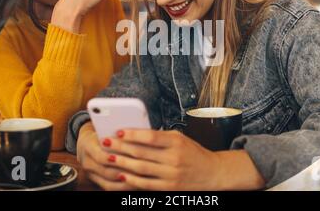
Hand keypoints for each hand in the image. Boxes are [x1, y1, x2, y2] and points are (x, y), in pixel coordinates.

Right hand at [76, 123, 134, 190]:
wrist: (85, 143)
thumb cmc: (101, 133)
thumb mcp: (105, 129)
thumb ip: (118, 134)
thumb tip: (138, 133)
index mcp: (88, 146)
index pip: (100, 155)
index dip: (115, 158)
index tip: (131, 157)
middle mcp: (87, 162)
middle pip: (106, 171)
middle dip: (124, 171)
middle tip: (141, 169)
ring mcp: (90, 173)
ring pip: (108, 182)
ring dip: (125, 180)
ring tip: (140, 177)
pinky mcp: (95, 181)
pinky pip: (109, 187)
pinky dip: (122, 187)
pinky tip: (134, 183)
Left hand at [100, 129, 224, 189]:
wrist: (212, 173)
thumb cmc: (194, 153)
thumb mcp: (180, 138)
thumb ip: (160, 136)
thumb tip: (135, 133)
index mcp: (177, 142)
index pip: (151, 136)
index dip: (132, 134)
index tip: (118, 131)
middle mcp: (174, 158)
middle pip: (142, 152)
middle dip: (121, 147)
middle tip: (106, 143)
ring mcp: (172, 175)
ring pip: (141, 169)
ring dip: (122, 163)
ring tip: (109, 158)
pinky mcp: (170, 188)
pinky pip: (146, 184)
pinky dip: (132, 179)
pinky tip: (122, 174)